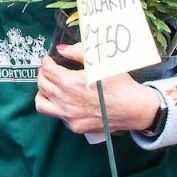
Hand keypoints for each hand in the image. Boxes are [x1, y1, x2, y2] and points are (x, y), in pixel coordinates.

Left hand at [34, 44, 161, 135]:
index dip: (46, 62)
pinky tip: (65, 100)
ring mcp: (69, 116)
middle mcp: (66, 101)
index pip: (47, 70)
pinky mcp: (75, 126)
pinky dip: (56, 106)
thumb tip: (61, 49)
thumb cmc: (120, 84)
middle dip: (42, 74)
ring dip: (42, 93)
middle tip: (48, 70)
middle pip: (42, 85)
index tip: (48, 59)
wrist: (134, 108)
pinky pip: (57, 115)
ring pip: (41, 103)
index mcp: (71, 83)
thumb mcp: (101, 63)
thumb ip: (78, 53)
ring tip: (50, 86)